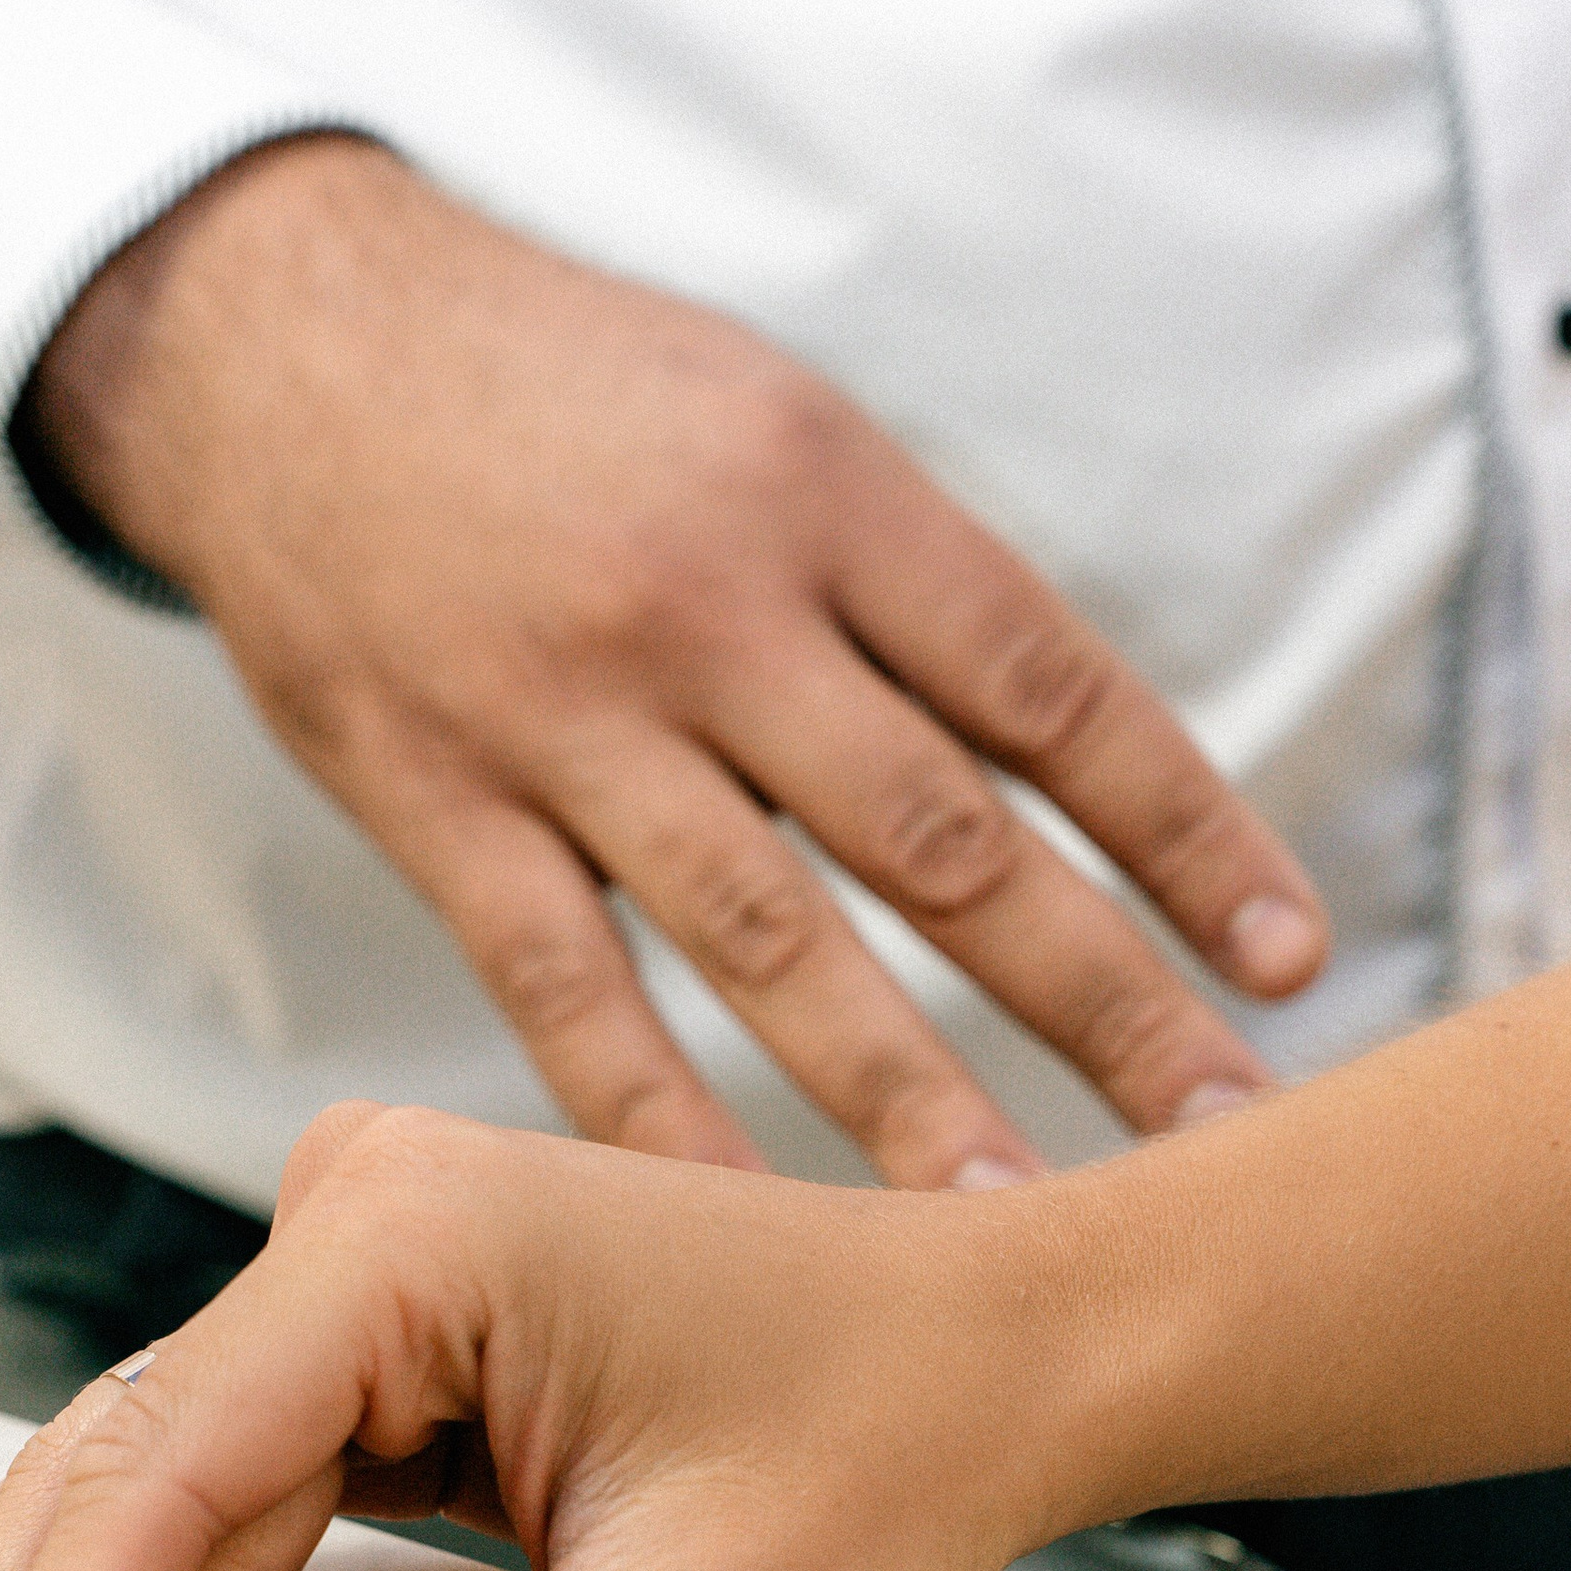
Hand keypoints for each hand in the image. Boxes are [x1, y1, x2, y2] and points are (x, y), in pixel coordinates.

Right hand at [28, 138, 1326, 1188]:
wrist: (280, 348)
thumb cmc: (558, 393)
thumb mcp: (758, 415)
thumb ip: (892, 581)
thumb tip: (1060, 765)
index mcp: (820, 491)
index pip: (1047, 686)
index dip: (1185, 828)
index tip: (1290, 955)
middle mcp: (710, 608)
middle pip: (943, 839)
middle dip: (1101, 995)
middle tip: (1223, 1125)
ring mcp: (567, 719)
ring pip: (772, 943)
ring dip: (911, 1097)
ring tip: (1024, 1222)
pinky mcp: (440, 809)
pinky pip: (572, 997)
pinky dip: (666, 1120)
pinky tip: (758, 1223)